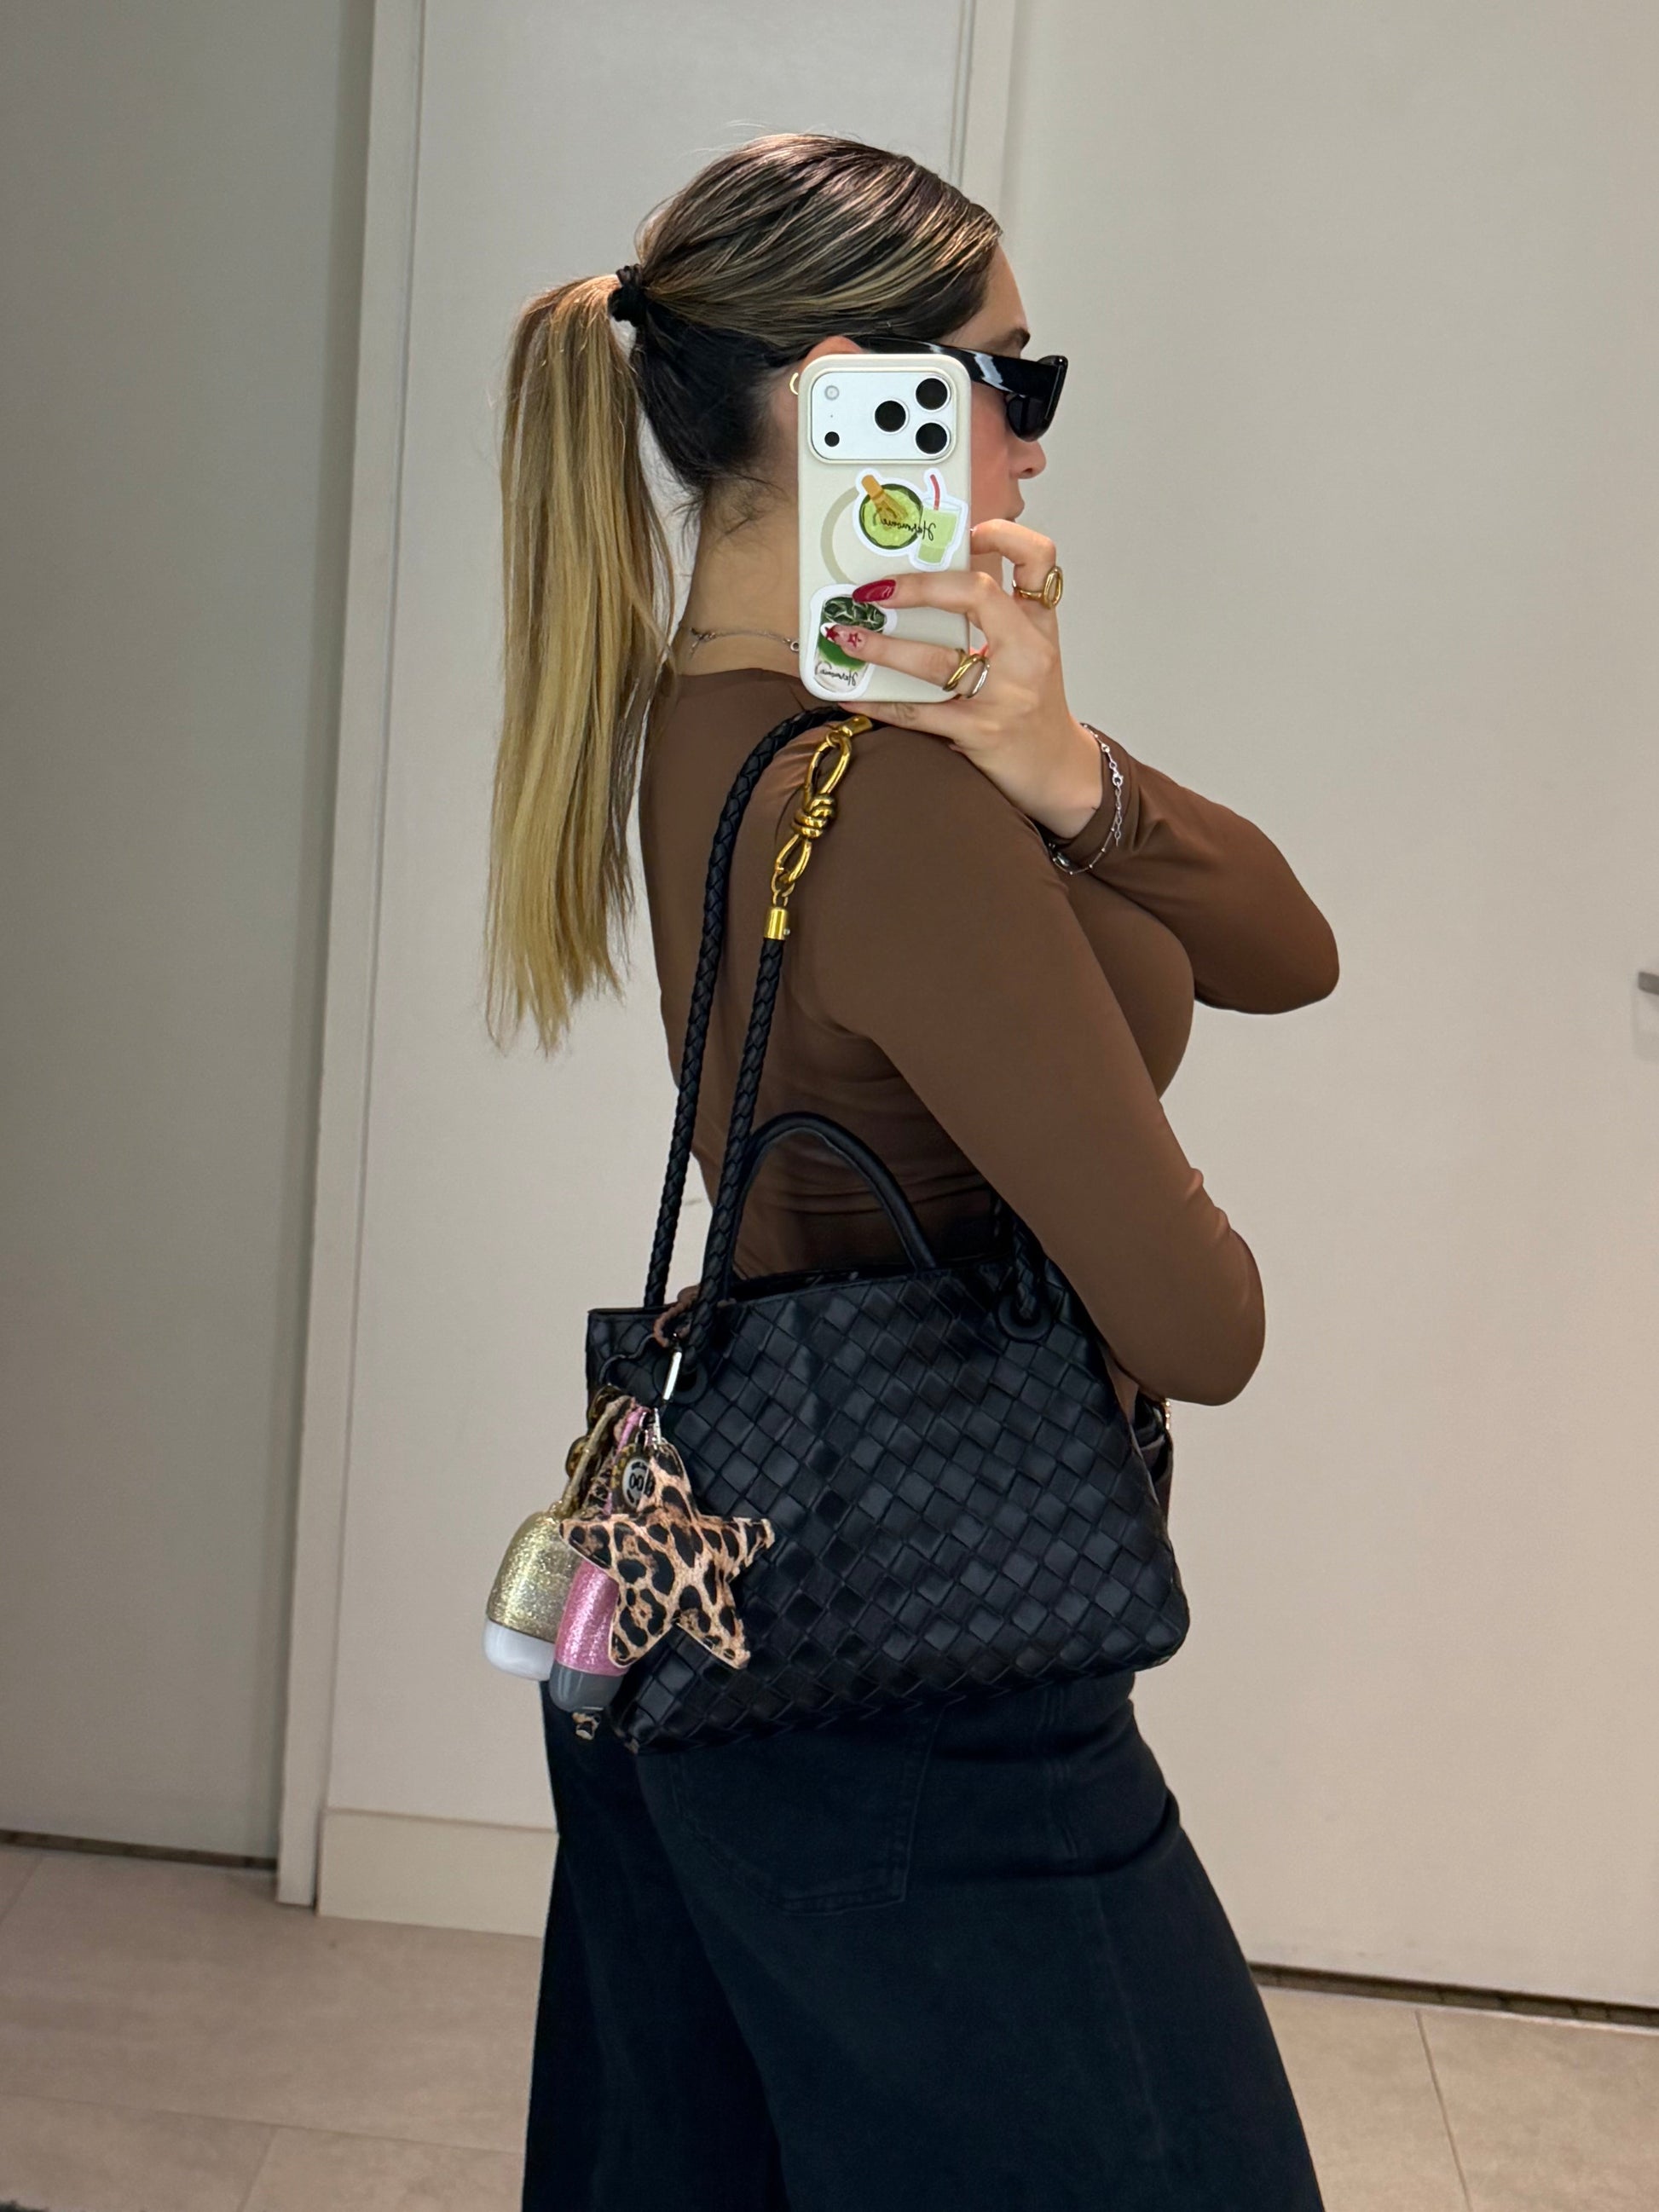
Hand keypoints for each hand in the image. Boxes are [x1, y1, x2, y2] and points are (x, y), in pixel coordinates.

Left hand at [820, 521, 1105, 839]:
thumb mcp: (1031, 655)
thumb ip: (996, 620)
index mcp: (1039, 625)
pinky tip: (852, 696)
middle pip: (976, 595)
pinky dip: (881, 703)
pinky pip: (920, 713)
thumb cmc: (1036, 712)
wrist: (1060, 774)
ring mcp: (1007, 695)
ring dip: (882, 645)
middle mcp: (1029, 653)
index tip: (964, 531)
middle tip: (875, 589)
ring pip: (937, 659)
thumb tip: (926, 587)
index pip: (1038, 559)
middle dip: (918, 586)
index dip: (1002, 533)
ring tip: (847, 636)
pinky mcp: (983, 733)